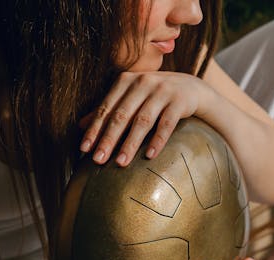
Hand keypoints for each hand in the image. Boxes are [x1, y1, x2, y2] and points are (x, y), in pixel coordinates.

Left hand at [78, 71, 211, 166]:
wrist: (192, 89)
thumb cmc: (155, 96)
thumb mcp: (132, 98)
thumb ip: (110, 109)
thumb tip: (81, 126)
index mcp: (126, 81)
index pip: (106, 108)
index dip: (95, 130)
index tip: (84, 150)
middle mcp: (143, 83)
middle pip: (122, 115)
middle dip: (108, 139)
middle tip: (98, 160)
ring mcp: (163, 91)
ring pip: (143, 121)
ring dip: (130, 143)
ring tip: (121, 163)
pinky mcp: (180, 101)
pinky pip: (167, 124)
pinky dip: (158, 140)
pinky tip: (150, 156)